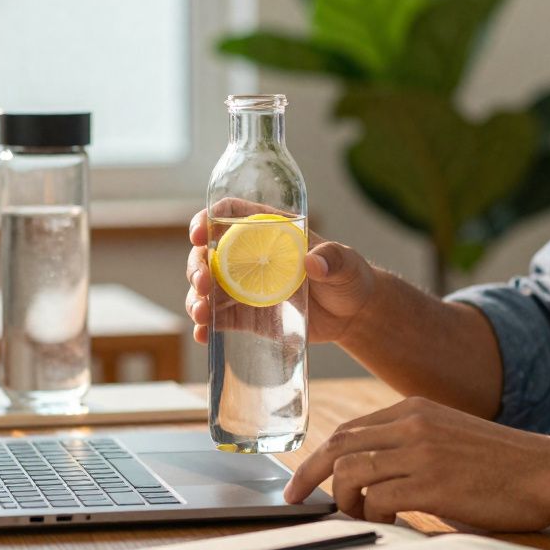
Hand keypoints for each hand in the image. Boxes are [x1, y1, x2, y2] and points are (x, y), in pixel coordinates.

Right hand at [185, 201, 376, 344]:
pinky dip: (206, 325)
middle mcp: (249, 255)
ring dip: (196, 298)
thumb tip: (313, 263)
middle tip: (202, 284)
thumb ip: (333, 258)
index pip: (229, 214)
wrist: (353, 315)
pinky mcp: (247, 315)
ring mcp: (245, 286)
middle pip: (209, 253)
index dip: (207, 220)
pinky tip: (201, 334)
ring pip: (208, 287)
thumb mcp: (346, 263)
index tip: (199, 235)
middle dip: (197, 266)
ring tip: (201, 313)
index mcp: (269, 230)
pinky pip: (219, 318)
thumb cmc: (349, 277)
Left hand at [283, 397, 549, 531]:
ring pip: (350, 472)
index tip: (304, 480)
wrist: (549, 470)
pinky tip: (390, 523)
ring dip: (344, 500)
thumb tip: (369, 478)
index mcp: (414, 409)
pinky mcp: (432, 484)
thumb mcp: (448, 437)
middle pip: (338, 445)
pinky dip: (374, 516)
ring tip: (360, 515)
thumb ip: (409, 446)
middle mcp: (412, 425)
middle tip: (298, 500)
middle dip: (309, 475)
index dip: (319, 456)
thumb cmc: (502, 463)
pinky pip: (379, 500)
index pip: (348, 429)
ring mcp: (421, 452)